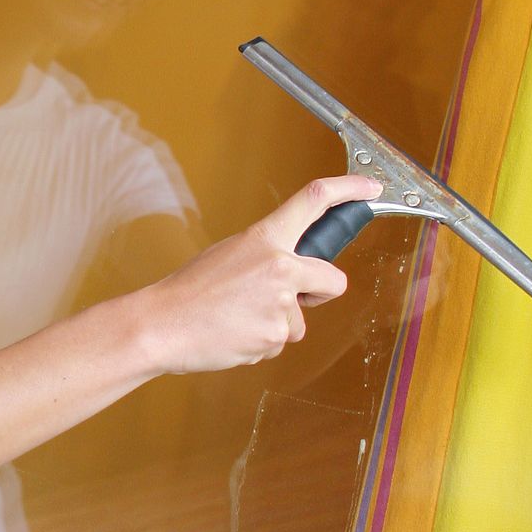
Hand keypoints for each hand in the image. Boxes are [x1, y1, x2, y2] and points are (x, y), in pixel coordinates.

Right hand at [137, 176, 380, 376]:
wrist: (162, 325)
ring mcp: (281, 304)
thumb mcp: (228, 254)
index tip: (369, 189)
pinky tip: (233, 334)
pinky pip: (279, 341)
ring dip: (276, 323)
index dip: (348, 189)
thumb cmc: (189, 291)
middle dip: (319, 292)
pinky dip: (260, 342)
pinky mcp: (275, 336)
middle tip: (288, 298)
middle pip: (334, 280)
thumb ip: (265, 257)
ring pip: (299, 320)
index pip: (313, 200)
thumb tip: (292, 275)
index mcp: (264, 238)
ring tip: (237, 318)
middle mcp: (280, 266)